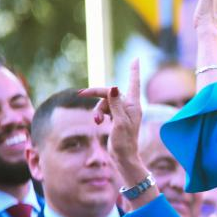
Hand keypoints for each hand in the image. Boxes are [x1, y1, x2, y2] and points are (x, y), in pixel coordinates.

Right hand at [80, 59, 144, 173]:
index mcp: (134, 105)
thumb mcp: (120, 122)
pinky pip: (105, 109)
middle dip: (96, 94)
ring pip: (105, 102)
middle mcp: (129, 106)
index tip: (135, 59)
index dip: (134, 71)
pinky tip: (98, 122)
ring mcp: (123, 112)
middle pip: (111, 92)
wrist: (123, 157)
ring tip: (97, 122)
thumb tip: (113, 87)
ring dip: (97, 109)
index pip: (134, 83)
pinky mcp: (117, 118)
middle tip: (80, 94)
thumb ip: (116, 104)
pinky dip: (99, 114)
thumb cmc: (124, 141)